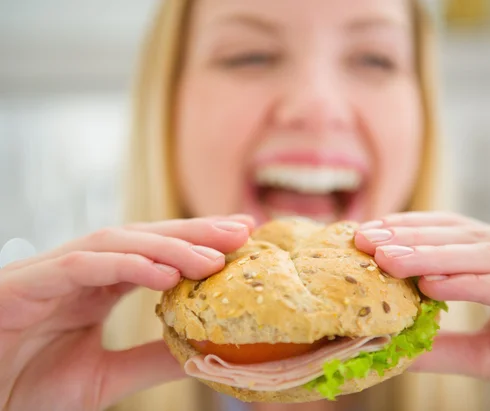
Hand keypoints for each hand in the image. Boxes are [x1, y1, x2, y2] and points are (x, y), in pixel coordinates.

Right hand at [0, 215, 254, 410]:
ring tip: (213, 257)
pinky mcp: (26, 283)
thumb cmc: (25, 388)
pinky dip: (125, 265)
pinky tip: (165, 274)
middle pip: (145, 237)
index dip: (199, 243)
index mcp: (98, 286)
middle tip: (241, 229)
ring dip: (168, 246)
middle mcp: (80, 271)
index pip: (156, 253)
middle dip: (194, 232)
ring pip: (117, 243)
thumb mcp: (105, 377)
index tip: (243, 239)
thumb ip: (151, 359)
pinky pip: (82, 265)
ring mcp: (52, 273)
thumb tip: (207, 350)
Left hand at [355, 212, 489, 410]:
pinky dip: (478, 285)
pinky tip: (435, 285)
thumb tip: (392, 343)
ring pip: (489, 256)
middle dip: (411, 239)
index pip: (455, 234)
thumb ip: (447, 346)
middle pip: (465, 239)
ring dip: (434, 257)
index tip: (363, 237)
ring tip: (387, 259)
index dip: (410, 232)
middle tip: (363, 240)